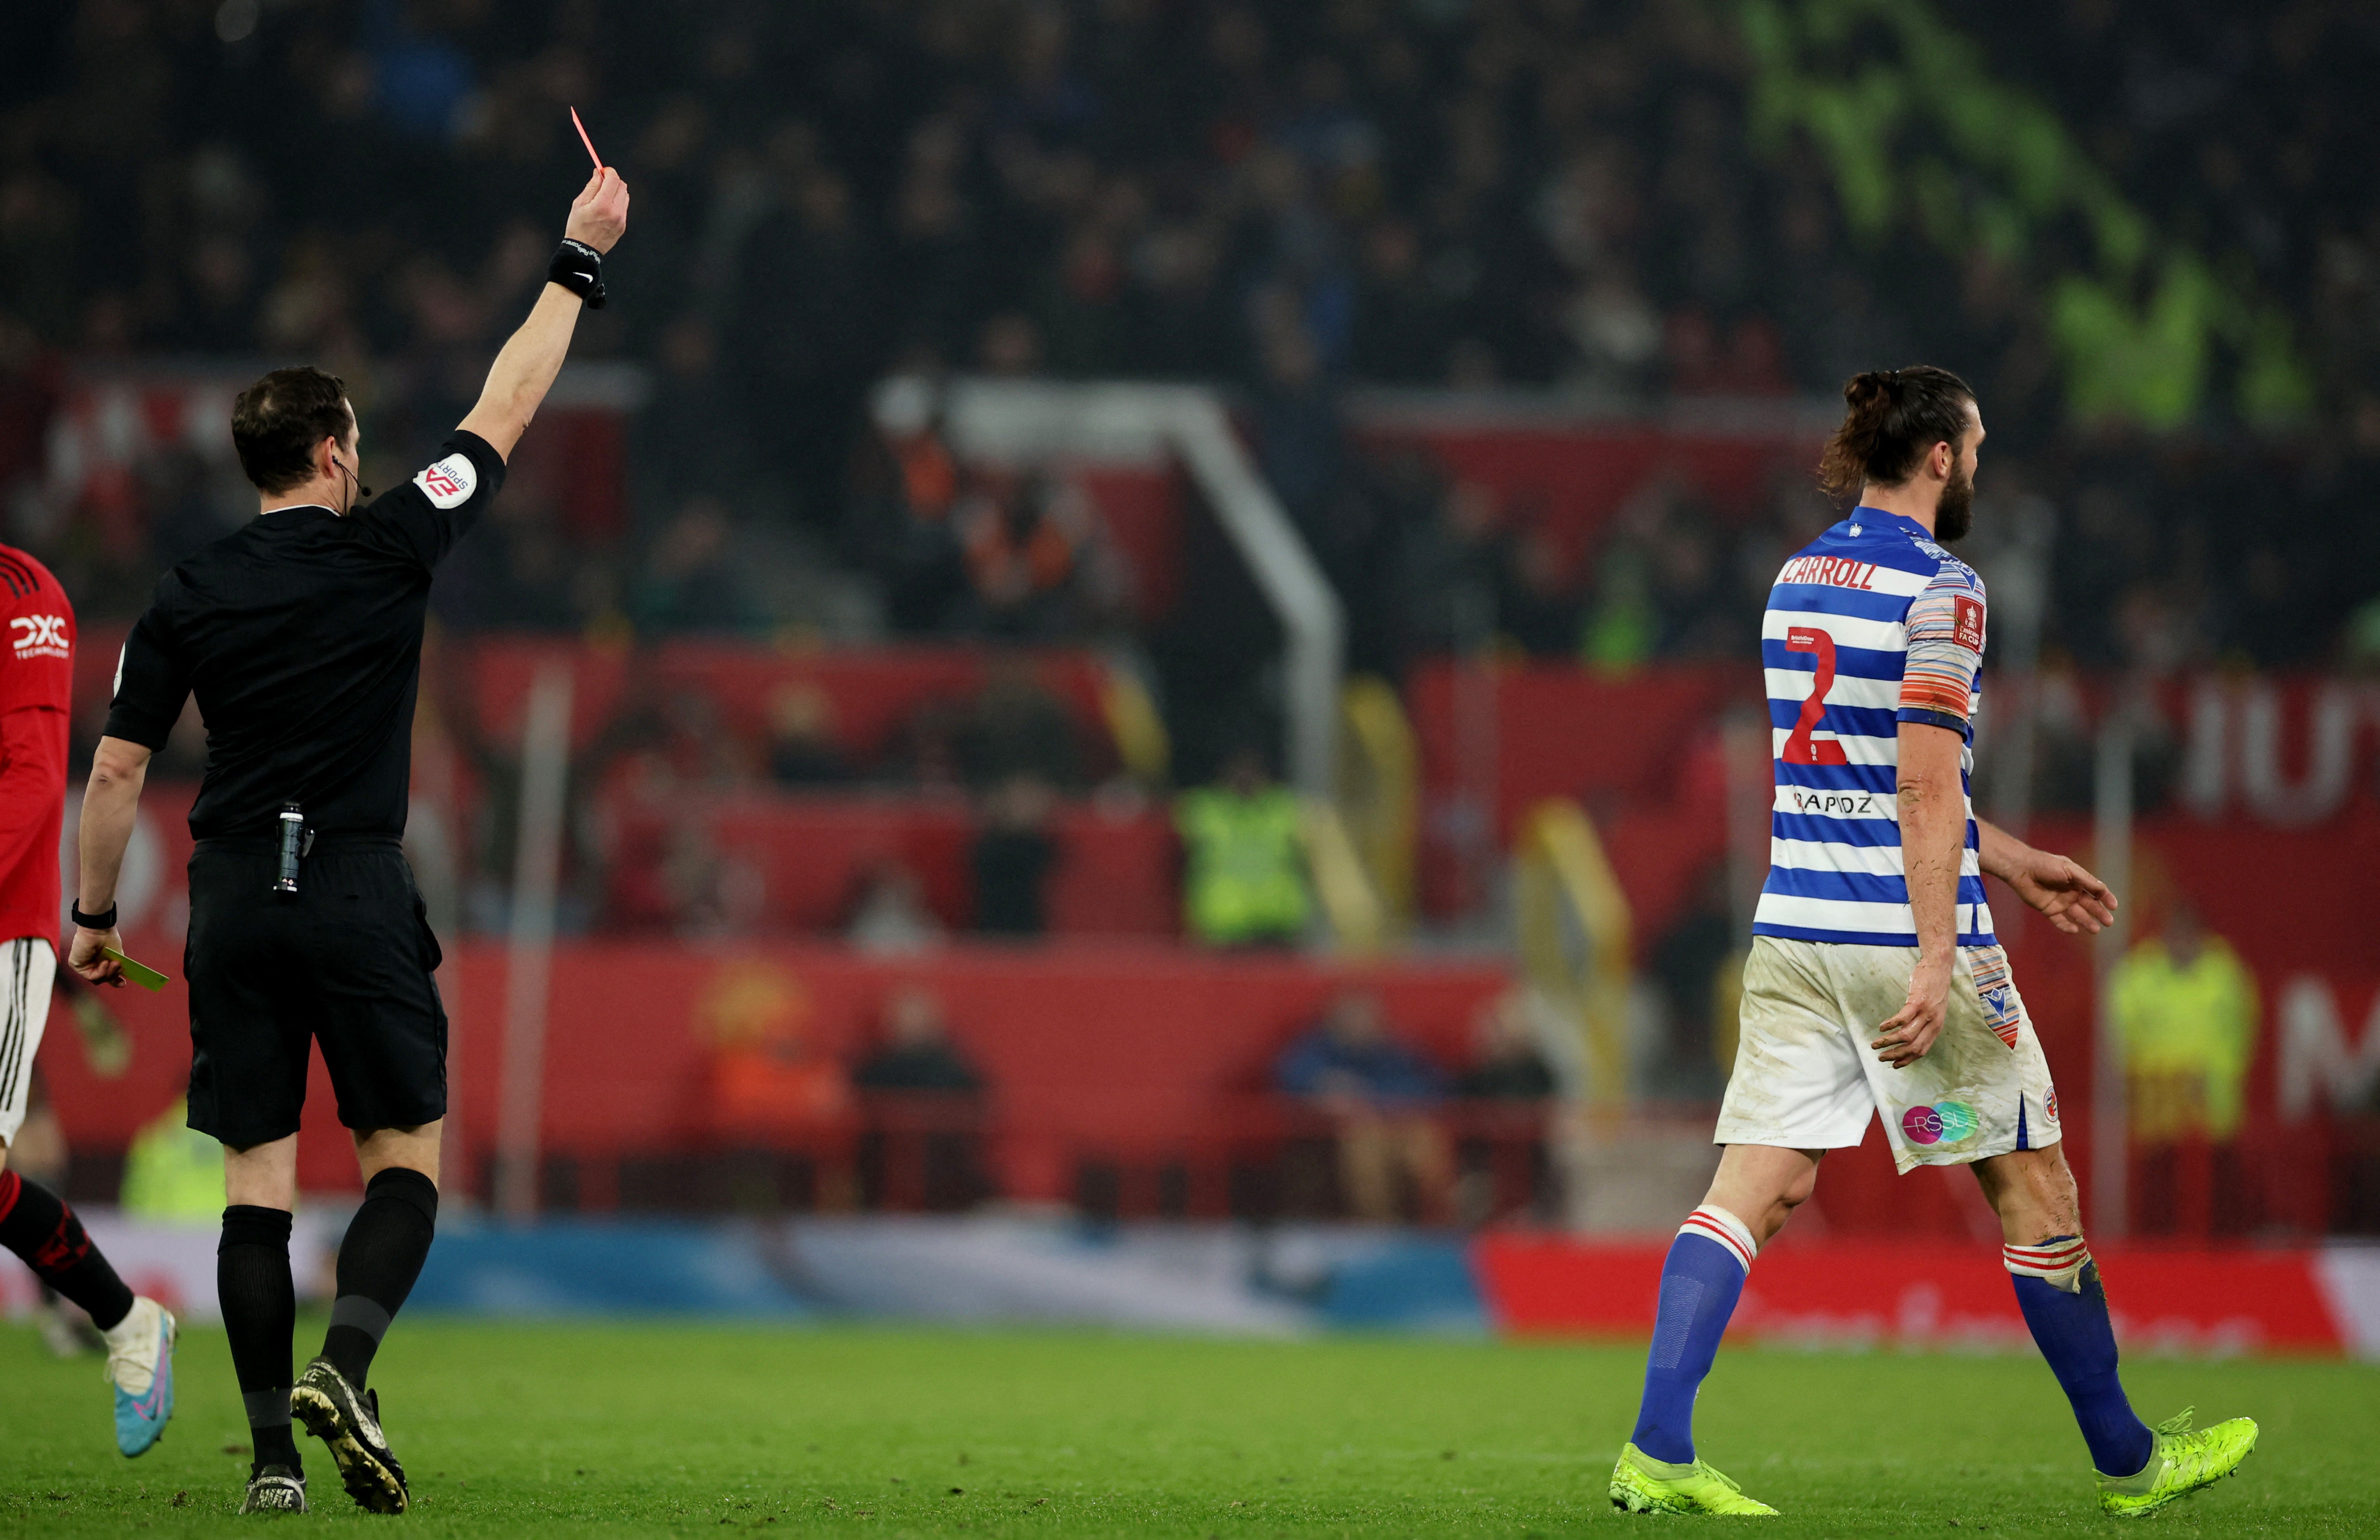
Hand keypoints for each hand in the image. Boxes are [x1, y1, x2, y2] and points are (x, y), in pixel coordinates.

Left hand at [67, 925, 124, 987]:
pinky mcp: (76, 965)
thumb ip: (116, 968)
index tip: (123, 984)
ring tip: (114, 963)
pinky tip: (104, 962)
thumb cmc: (108, 937)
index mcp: (99, 961)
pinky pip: (90, 976)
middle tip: (120, 967)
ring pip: (96, 979)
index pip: (105, 975)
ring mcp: (82, 965)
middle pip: (101, 979)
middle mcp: (90, 964)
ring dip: (108, 973)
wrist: (98, 928)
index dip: (114, 981)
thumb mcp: (116, 955)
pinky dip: (100, 972)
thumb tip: (120, 982)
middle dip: (113, 975)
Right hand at [564, 167, 629, 254]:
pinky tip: (606, 207)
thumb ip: (591, 186)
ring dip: (616, 191)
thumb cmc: (577, 226)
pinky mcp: (623, 226)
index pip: (613, 180)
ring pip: (625, 196)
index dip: (609, 171)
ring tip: (603, 196)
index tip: (603, 170)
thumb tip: (598, 173)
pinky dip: (617, 202)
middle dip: (613, 180)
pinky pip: (624, 207)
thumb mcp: (579, 203)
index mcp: (603, 205)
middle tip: (602, 181)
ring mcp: (621, 220)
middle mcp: (616, 212)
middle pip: (622, 186)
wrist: (583, 250)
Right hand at [1872, 952, 1952, 1067]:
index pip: (1921, 1050)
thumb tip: (1910, 1035)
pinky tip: (1882, 1027)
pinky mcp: (1917, 1001)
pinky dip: (1890, 1025)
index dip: (1907, 1060)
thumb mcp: (1935, 1010)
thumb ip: (1925, 1023)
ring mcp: (1926, 1012)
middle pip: (1912, 1047)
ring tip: (1876, 1043)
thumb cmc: (1934, 987)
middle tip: (1880, 1056)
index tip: (1894, 1064)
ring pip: (1905, 1035)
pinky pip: (1902, 1018)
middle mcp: (1933, 1023)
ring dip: (1888, 1042)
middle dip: (1894, 1055)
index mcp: (1937, 1027)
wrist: (1939, 967)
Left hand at [2003, 848, 2117, 935]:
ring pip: (2077, 915)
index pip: (2096, 892)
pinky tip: (2074, 930)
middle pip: (2089, 905)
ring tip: (2096, 930)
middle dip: (2100, 913)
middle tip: (2109, 922)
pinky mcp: (2048, 910)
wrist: (2022, 869)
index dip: (2106, 898)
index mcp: (2078, 881)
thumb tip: (2103, 890)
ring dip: (2087, 922)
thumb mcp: (2069, 870)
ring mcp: (2060, 902)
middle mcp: (2071, 893)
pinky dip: (2067, 926)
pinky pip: (2060, 921)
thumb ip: (2086, 880)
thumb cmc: (2046, 865)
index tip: (2114, 907)